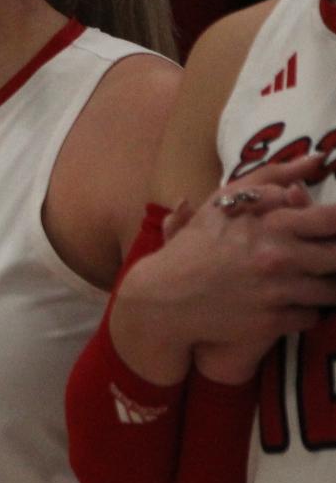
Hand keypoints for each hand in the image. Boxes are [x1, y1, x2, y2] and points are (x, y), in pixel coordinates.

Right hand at [113, 154, 335, 384]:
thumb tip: (317, 160)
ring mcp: (278, 293)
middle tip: (320, 255)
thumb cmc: (197, 244)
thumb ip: (273, 177)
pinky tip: (291, 302)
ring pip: (332, 291)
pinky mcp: (274, 322)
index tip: (331, 227)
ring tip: (308, 279)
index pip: (334, 218)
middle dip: (333, 256)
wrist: (165, 298)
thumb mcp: (226, 201)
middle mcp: (279, 257)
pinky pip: (314, 316)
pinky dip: (307, 309)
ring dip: (324, 285)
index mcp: (271, 223)